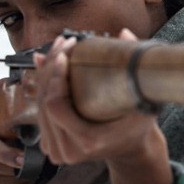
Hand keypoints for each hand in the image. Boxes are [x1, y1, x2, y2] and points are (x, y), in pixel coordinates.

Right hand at [0, 80, 34, 183]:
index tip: (24, 159)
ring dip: (28, 170)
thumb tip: (22, 78)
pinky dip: (23, 182)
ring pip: (15, 180)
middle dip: (29, 159)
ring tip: (30, 157)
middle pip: (11, 167)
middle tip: (41, 148)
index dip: (9, 156)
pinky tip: (22, 169)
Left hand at [33, 31, 173, 183]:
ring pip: (39, 105)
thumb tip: (124, 32)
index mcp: (88, 141)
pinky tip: (51, 67)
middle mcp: (68, 150)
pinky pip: (40, 112)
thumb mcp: (144, 100)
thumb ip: (136, 67)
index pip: (55, 105)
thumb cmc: (139, 126)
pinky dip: (44, 88)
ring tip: (58, 50)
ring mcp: (57, 151)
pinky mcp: (50, 146)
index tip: (66, 54)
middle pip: (44, 102)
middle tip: (63, 44)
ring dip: (45, 75)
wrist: (132, 150)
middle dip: (51, 68)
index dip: (55, 77)